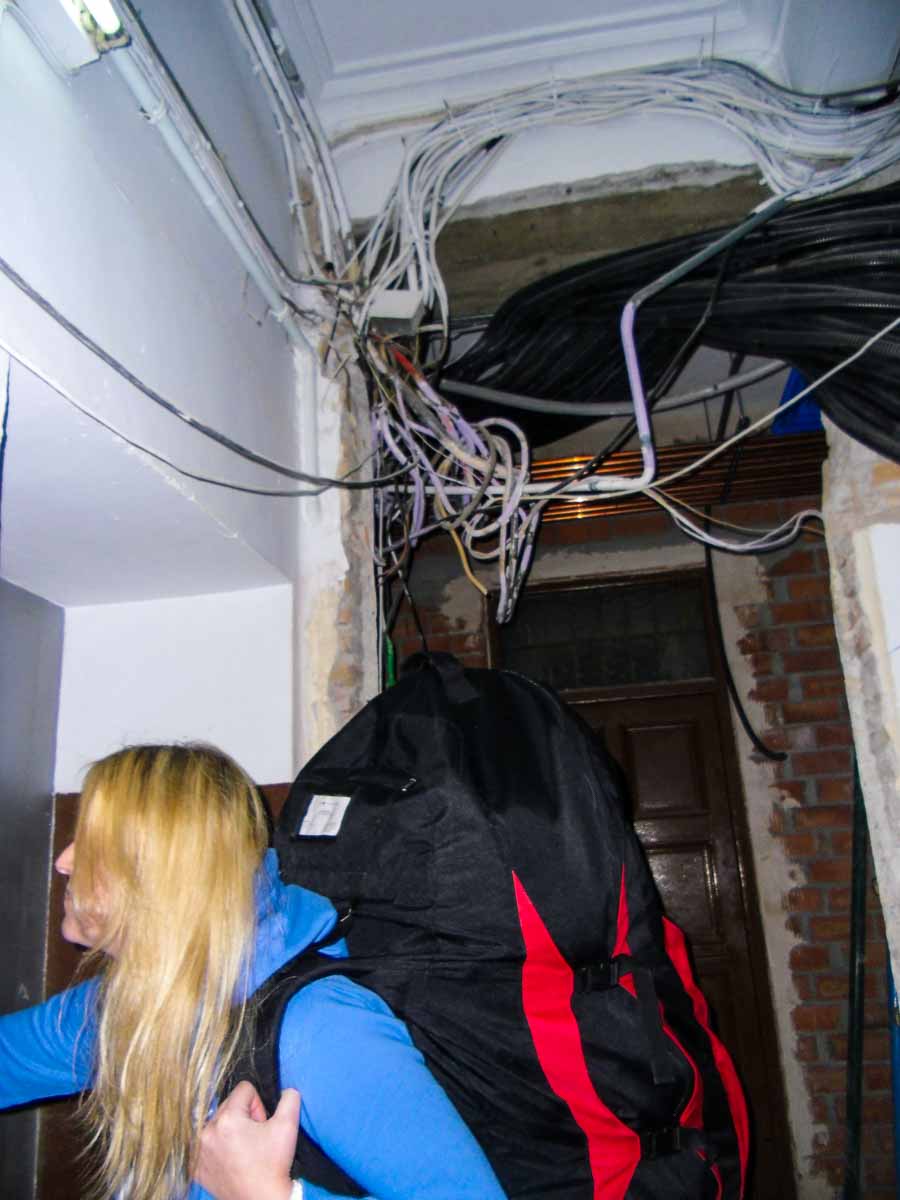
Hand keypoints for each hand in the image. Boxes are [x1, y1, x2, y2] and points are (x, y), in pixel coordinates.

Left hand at [194, 1080, 300, 1199]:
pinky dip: (217, 1147)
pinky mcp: (196, 1167)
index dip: (258, 1105)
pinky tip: (230, 1159)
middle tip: (255, 1139)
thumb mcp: (288, 1125)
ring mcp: (199, 1151)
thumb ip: (289, 1097)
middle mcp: (207, 1132)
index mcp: (228, 1119)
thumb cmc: (274, 1164)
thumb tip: (286, 1089)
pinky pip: (206, 1143)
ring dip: (230, 1130)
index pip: (244, 1090)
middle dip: (244, 1116)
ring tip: (243, 1150)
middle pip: (229, 1105)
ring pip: (217, 1123)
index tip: (262, 1124)